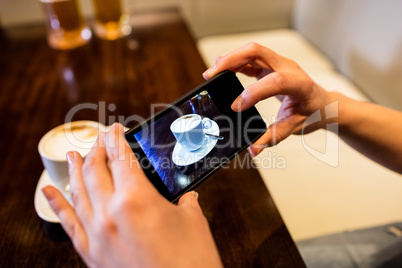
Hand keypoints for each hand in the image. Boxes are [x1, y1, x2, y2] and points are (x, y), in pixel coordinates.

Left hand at [42, 123, 221, 267]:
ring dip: (76, 168)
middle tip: (101, 138)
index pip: (121, 157)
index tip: (115, 129)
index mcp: (137, 199)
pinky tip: (49, 190)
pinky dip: (57, 204)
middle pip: (97, 169)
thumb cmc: (191, 262)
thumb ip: (186, 203)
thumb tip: (186, 198)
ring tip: (75, 154)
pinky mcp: (91, 253)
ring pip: (78, 191)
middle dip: (98, 148)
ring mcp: (97, 234)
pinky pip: (67, 223)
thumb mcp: (193, 222)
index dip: (117, 138)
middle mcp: (110, 213)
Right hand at [203, 42, 333, 155]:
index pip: (275, 81)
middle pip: (257, 51)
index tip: (236, 107)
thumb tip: (252, 149)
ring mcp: (279, 64)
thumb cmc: (313, 114)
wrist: (323, 103)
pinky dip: (234, 63)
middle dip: (231, 60)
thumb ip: (273, 138)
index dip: (254, 93)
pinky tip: (221, 70)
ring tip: (211, 74)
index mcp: (299, 84)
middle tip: (211, 75)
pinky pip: (250, 58)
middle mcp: (289, 67)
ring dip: (229, 59)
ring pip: (251, 51)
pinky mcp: (270, 66)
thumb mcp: (295, 128)